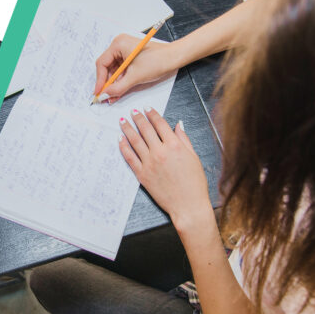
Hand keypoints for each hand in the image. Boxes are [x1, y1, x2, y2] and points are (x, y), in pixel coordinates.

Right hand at [95, 34, 179, 102]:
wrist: (175, 58)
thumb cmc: (158, 61)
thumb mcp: (135, 77)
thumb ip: (117, 88)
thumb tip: (104, 95)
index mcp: (118, 44)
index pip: (102, 64)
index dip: (99, 80)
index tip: (98, 93)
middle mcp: (119, 45)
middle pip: (106, 67)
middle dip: (107, 83)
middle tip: (105, 97)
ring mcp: (125, 50)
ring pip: (113, 70)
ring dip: (113, 83)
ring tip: (113, 96)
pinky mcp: (130, 57)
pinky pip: (121, 70)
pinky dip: (120, 80)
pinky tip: (119, 91)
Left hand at [118, 107, 211, 230]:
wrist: (188, 205)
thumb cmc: (194, 183)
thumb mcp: (194, 157)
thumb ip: (184, 139)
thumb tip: (178, 124)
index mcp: (175, 145)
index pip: (160, 124)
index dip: (152, 114)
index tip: (147, 108)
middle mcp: (160, 152)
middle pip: (146, 129)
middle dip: (138, 118)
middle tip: (133, 111)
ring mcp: (149, 163)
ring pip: (135, 141)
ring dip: (127, 129)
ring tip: (122, 121)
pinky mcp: (142, 174)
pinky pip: (130, 157)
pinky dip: (124, 147)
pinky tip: (120, 139)